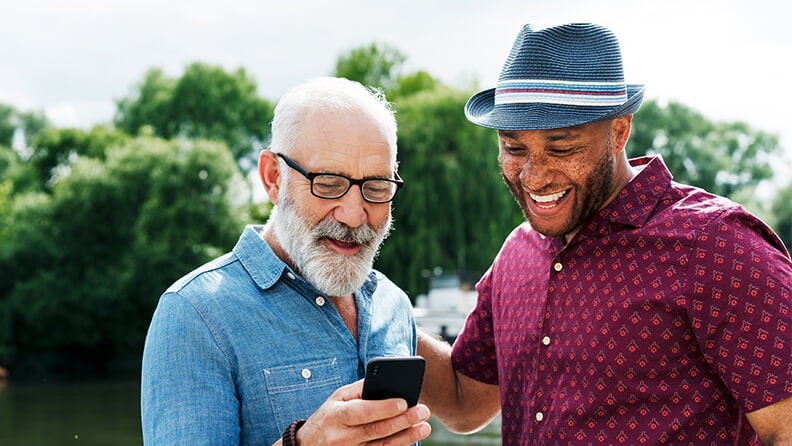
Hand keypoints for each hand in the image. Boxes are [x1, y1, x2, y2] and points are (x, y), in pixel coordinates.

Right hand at [295, 379, 431, 444]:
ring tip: (424, 427)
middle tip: (423, 411)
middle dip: (402, 421)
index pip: (363, 412)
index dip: (384, 408)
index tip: (404, 401)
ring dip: (406, 438)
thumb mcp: (336, 398)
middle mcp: (342, 438)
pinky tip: (410, 440)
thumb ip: (359, 389)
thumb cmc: (327, 417)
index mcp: (336, 416)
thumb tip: (385, 379)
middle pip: (376, 431)